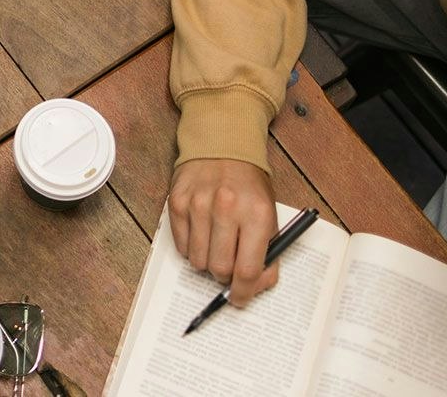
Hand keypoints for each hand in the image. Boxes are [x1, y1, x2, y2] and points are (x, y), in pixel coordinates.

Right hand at [167, 159, 281, 305]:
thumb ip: (267, 254)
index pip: (247, 269)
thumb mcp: (269, 216)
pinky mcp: (177, 202)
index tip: (239, 299)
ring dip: (207, 263)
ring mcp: (198, 204)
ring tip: (215, 246)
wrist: (223, 147)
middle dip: (224, 276)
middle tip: (228, 267)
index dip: (243, 293)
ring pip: (198, 261)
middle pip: (219, 268)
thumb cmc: (249, 187)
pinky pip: (181, 246)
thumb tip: (252, 288)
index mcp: (257, 214)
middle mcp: (227, 208)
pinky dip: (192, 249)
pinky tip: (202, 233)